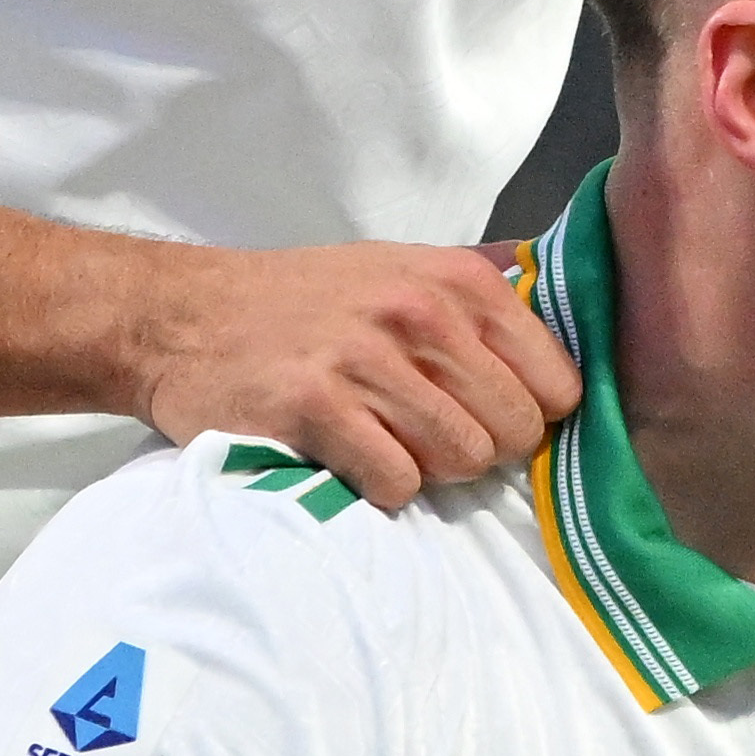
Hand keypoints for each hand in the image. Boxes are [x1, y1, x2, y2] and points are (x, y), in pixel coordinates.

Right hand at [0, 206, 579, 504]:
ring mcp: (366, 360)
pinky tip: (351, 460)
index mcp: (456, 280)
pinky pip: (397, 483)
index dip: (531, 415)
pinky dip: (383, 489)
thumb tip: (573, 297)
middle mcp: (419, 313)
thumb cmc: (303, 300)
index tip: (489, 417)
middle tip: (430, 437)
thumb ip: (484, 284)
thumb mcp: (401, 266)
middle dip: (482, 450)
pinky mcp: (315, 408)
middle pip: (514, 431)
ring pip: (462, 461)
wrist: (181, 316)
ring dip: (431, 471)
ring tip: (388, 444)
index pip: (558, 382)